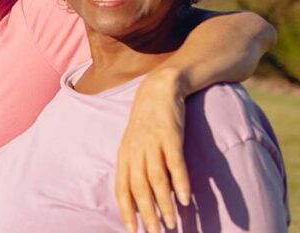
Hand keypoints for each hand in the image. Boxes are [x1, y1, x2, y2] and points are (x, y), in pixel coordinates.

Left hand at [116, 67, 189, 232]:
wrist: (159, 89)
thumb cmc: (148, 122)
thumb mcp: (135, 144)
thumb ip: (137, 168)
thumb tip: (142, 196)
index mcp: (125, 156)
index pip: (122, 188)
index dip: (126, 210)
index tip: (132, 231)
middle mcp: (135, 151)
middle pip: (138, 188)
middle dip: (147, 214)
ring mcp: (152, 143)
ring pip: (156, 179)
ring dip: (164, 203)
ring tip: (172, 223)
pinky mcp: (170, 136)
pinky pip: (175, 162)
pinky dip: (179, 181)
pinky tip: (185, 198)